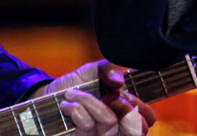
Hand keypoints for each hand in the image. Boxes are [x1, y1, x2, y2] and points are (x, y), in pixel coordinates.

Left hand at [36, 60, 154, 135]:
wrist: (48, 96)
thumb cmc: (78, 83)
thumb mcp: (96, 69)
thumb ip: (111, 68)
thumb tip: (119, 82)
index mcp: (126, 109)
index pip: (148, 119)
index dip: (141, 107)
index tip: (123, 94)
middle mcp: (116, 127)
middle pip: (137, 131)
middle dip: (126, 110)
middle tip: (111, 96)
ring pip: (109, 123)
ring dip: (92, 102)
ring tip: (74, 93)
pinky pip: (87, 127)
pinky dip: (77, 109)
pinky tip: (67, 104)